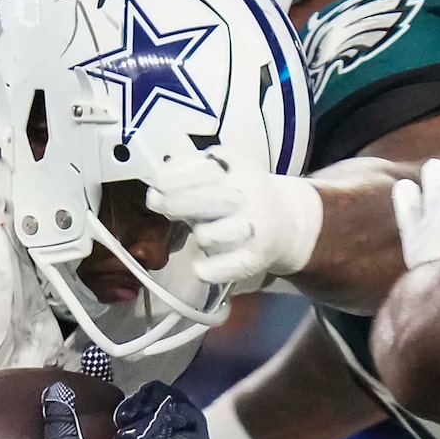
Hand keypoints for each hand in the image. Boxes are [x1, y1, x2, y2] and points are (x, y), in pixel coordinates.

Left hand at [145, 146, 323, 289]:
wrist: (285, 221)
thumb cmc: (238, 194)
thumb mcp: (220, 170)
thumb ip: (186, 170)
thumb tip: (154, 189)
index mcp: (241, 168)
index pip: (202, 170)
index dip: (171, 180)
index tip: (157, 186)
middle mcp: (251, 197)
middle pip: (203, 202)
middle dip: (175, 204)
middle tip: (164, 206)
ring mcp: (253, 230)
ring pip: (205, 236)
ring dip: (199, 235)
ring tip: (206, 233)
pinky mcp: (253, 260)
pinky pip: (216, 270)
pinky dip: (205, 269)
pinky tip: (202, 263)